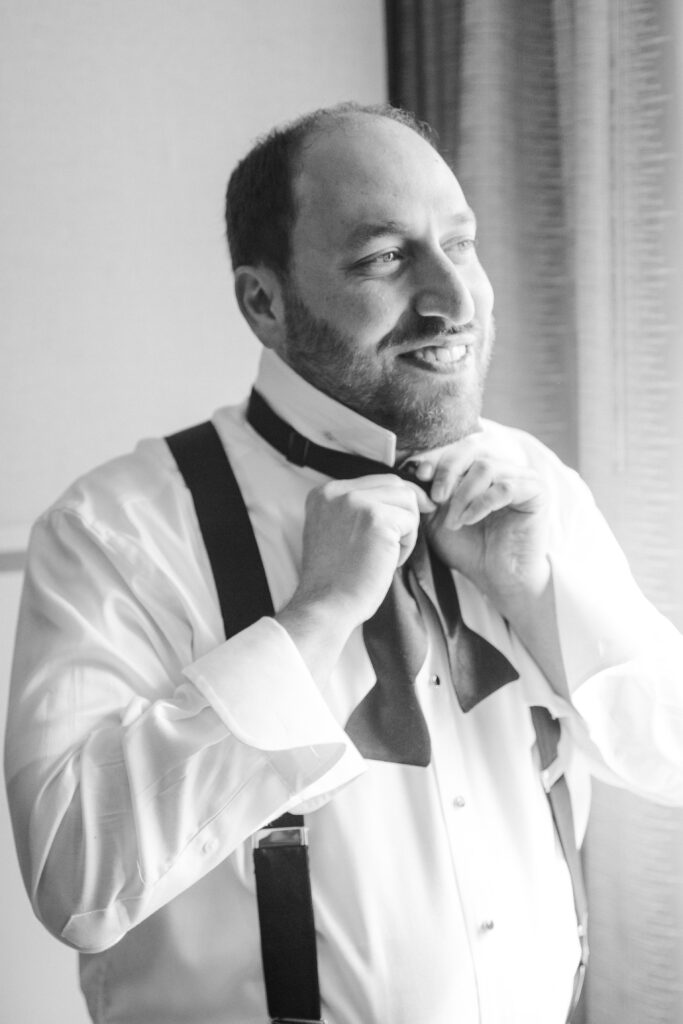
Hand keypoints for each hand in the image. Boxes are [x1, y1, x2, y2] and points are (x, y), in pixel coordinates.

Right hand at [288, 475, 434, 628]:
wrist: (326, 605)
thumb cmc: (336, 579)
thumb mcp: (335, 531)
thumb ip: (357, 510)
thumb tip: (403, 495)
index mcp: (324, 493)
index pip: (375, 481)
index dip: (393, 504)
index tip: (395, 529)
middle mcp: (337, 491)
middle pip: (394, 484)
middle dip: (404, 513)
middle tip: (398, 544)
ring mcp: (356, 502)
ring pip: (407, 499)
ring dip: (406, 529)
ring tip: (387, 555)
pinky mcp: (377, 518)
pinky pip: (411, 521)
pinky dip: (407, 545)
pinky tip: (389, 562)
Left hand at [410, 431, 549, 609]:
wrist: (497, 579)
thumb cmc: (469, 549)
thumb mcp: (437, 518)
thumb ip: (428, 494)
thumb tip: (411, 471)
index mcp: (479, 469)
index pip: (457, 448)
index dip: (437, 457)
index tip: (419, 475)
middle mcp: (502, 467)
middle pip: (471, 450)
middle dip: (447, 471)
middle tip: (436, 498)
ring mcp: (521, 478)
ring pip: (486, 467)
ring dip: (463, 495)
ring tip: (455, 521)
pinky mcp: (536, 492)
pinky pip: (505, 487)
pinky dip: (482, 503)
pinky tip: (469, 520)